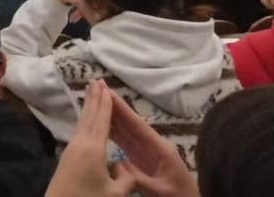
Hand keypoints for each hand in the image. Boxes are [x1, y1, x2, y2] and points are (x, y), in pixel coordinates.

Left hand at [46, 80, 138, 196]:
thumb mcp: (115, 194)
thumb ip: (126, 179)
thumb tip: (128, 168)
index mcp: (93, 148)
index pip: (101, 120)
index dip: (105, 103)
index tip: (106, 87)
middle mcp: (80, 143)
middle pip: (88, 116)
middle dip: (93, 98)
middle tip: (96, 80)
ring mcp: (71, 149)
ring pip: (82, 122)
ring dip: (87, 107)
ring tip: (90, 93)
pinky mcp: (67, 156)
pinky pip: (79, 131)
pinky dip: (84, 120)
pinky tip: (85, 121)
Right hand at [99, 81, 198, 195]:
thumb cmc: (178, 195)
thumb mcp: (161, 190)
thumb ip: (141, 178)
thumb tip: (118, 164)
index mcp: (159, 147)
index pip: (136, 124)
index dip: (121, 107)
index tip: (107, 91)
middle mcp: (150, 144)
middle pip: (129, 121)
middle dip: (113, 104)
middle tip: (97, 86)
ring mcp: (144, 150)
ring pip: (124, 128)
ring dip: (110, 114)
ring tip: (94, 99)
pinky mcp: (139, 157)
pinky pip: (123, 140)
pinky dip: (111, 130)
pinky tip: (100, 123)